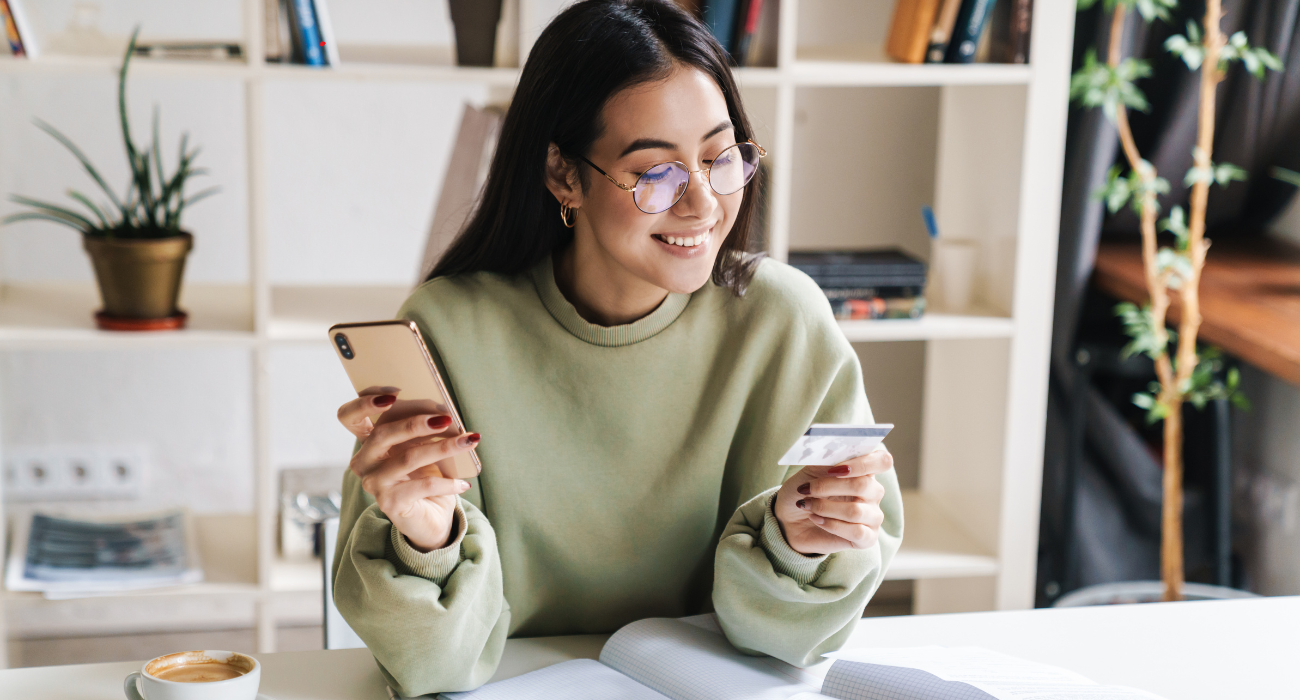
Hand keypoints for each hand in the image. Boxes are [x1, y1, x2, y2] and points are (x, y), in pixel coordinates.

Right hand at [338, 393, 477, 551]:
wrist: (431, 518)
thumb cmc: (425, 476)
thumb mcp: (421, 448)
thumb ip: (421, 429)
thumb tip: (444, 412)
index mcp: (368, 442)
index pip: (349, 417)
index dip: (364, 403)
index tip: (393, 394)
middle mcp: (364, 462)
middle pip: (382, 434)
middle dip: (416, 423)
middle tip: (446, 418)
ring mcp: (374, 484)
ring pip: (408, 458)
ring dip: (443, 447)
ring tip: (468, 441)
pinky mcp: (389, 503)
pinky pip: (423, 486)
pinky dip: (447, 482)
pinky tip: (463, 483)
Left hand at [774, 447, 890, 555]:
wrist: (789, 520)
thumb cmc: (804, 491)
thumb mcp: (810, 471)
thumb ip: (826, 460)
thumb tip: (836, 451)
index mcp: (864, 471)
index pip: (882, 461)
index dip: (863, 463)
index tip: (836, 469)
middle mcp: (873, 493)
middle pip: (863, 485)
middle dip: (829, 486)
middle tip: (806, 489)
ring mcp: (873, 516)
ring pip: (856, 511)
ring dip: (825, 508)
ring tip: (807, 506)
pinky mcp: (867, 539)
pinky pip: (856, 532)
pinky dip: (831, 525)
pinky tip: (816, 520)